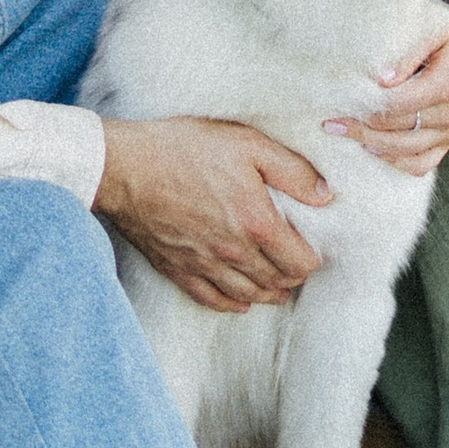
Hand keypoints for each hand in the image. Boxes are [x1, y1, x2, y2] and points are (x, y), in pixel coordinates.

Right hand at [95, 116, 333, 310]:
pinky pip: (212, 300)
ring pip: (248, 296)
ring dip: (268, 292)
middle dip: (293, 275)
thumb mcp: (247, 144)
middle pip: (277, 282)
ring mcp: (204, 265)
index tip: (312, 247)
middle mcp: (233, 253)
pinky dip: (232, 303)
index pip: (301, 262)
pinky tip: (239, 299)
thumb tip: (325, 195)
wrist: (123, 167)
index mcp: (257, 224)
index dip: (313, 257)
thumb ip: (292, 171)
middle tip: (296, 262)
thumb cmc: (183, 149)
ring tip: (276, 284)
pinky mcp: (178, 269)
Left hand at [330, 8, 448, 175]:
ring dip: (375, 146)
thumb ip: (408, 54)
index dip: (364, 112)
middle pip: (398, 132)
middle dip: (361, 130)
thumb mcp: (435, 29)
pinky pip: (425, 162)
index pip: (397, 107)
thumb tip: (380, 80)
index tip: (336, 112)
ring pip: (408, 152)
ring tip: (349, 136)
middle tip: (332, 126)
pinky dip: (400, 162)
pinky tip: (378, 151)